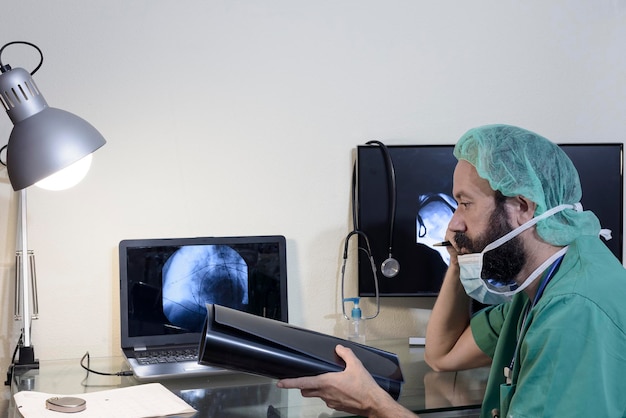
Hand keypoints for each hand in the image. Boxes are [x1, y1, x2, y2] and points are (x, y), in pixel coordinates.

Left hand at [277, 344, 409, 416]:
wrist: (374, 403)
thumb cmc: (364, 387)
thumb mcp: (356, 365)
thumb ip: (345, 354)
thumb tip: (338, 348)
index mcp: (326, 382)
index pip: (303, 383)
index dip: (290, 383)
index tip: (280, 383)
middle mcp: (325, 394)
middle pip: (306, 391)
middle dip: (302, 385)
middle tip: (304, 379)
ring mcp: (331, 402)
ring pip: (317, 395)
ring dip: (316, 389)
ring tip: (326, 381)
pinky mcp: (337, 407)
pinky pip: (328, 399)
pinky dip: (328, 394)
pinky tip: (339, 388)